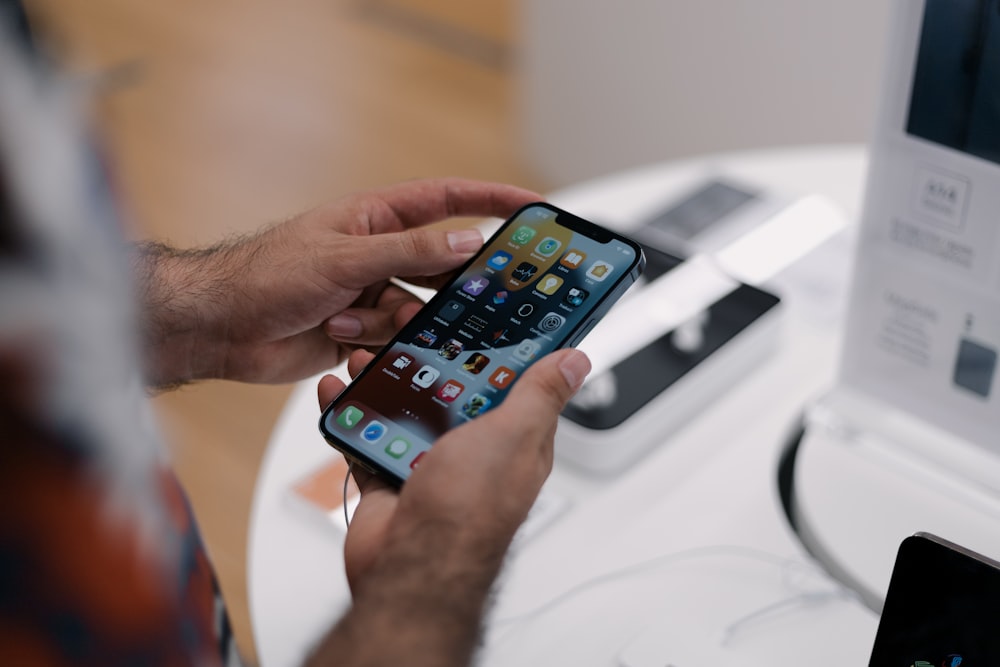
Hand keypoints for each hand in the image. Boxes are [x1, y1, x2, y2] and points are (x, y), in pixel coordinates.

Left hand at [136, 178, 538, 385]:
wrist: (222, 328)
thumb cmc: (265, 275)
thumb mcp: (344, 258)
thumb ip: (409, 251)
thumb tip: (466, 240)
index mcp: (376, 218)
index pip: (448, 200)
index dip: (492, 201)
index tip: (532, 208)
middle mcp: (378, 254)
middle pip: (440, 265)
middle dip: (448, 285)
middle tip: (471, 299)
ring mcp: (370, 293)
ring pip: (418, 310)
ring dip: (392, 321)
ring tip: (355, 321)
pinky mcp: (360, 331)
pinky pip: (394, 338)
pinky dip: (374, 342)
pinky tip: (342, 338)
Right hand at [309, 348, 589, 666]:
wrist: (413, 570)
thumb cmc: (469, 512)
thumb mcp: (515, 435)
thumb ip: (540, 396)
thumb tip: (575, 362)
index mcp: (514, 440)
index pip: (513, 384)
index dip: (499, 350)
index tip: (478, 315)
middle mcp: (474, 453)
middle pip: (452, 391)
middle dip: (429, 359)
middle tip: (408, 327)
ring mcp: (430, 466)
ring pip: (407, 411)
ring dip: (385, 381)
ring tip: (366, 355)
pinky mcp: (391, 481)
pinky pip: (368, 439)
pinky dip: (352, 415)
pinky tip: (340, 392)